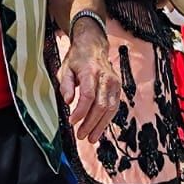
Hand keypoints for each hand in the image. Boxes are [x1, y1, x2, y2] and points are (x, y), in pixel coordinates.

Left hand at [57, 23, 121, 141]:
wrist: (93, 46)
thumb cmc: (78, 58)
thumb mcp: (65, 69)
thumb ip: (65, 85)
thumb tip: (68, 101)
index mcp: (90, 71)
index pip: (88, 96)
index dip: (80, 111)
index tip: (72, 121)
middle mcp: (105, 77)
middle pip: (100, 105)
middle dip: (90, 123)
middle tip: (81, 135)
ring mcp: (114, 82)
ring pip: (110, 108)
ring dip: (100, 125)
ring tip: (91, 137)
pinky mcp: (118, 87)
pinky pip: (114, 106)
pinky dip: (107, 119)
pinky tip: (99, 128)